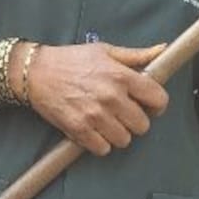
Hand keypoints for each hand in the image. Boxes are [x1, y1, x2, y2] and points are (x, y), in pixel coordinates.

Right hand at [25, 42, 168, 155]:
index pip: (158, 99)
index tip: (149, 105)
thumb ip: (136, 55)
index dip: (157, 105)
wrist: (35, 72)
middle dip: (135, 121)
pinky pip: (103, 149)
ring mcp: (95, 115)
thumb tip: (162, 50)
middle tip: (123, 114)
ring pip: (124, 140)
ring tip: (107, 122)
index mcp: (121, 75)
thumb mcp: (104, 51)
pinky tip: (94, 130)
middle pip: (143, 125)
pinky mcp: (79, 129)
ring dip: (118, 134)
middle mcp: (111, 96)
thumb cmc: (71, 60)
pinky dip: (100, 143)